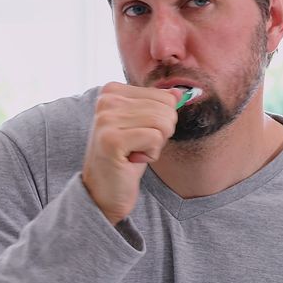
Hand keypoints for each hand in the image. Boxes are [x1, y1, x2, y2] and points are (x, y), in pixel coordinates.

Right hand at [81, 82, 180, 224]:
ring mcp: (106, 120)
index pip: (165, 96)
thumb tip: (178, 93)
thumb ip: (158, 106)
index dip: (162, 120)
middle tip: (139, 146)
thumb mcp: (144, 126)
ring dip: (156, 145)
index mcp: (112, 91)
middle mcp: (106, 101)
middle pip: (166, 109)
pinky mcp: (112, 140)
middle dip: (161, 133)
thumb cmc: (125, 158)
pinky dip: (151, 154)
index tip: (140, 134)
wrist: (105, 192)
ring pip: (163, 123)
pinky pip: (155, 138)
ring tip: (135, 152)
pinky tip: (133, 160)